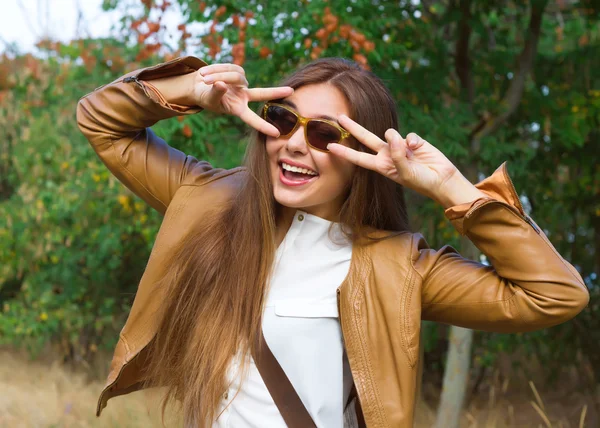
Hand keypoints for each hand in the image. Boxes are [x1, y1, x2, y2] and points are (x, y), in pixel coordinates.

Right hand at [193, 64, 292, 136]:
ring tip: (204, 79)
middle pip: (262, 94)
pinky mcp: (238, 72)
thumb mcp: (208, 99)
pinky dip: (217, 69)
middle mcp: (244, 97)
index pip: (252, 119)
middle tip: (291, 91)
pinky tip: (206, 74)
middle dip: (276, 92)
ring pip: (235, 76)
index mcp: (238, 109)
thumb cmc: (204, 97)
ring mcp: (243, 84)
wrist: (199, 85)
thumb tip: (221, 84)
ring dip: (218, 75)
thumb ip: (215, 93)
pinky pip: (230, 67)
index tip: (276, 134)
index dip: (263, 126)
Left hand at [328, 115, 483, 205]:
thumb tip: (392, 135)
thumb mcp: (406, 172)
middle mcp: (387, 155)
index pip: (359, 158)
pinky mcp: (413, 141)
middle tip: (339, 117)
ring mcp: (400, 147)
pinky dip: (412, 141)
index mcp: (381, 166)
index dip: (344, 152)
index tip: (329, 147)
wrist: (441, 180)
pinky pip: (408, 135)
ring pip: (390, 134)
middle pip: (366, 138)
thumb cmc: (422, 181)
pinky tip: (418, 149)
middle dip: (353, 128)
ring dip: (397, 140)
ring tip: (408, 152)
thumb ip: (397, 154)